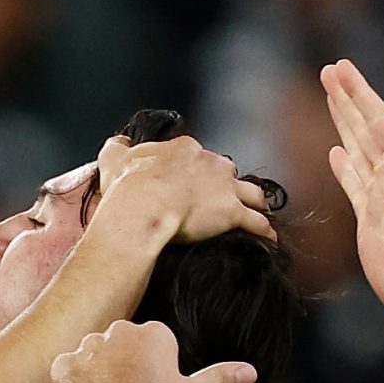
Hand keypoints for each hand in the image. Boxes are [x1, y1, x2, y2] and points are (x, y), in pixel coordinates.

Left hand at [53, 322, 259, 382]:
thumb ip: (220, 377)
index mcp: (152, 332)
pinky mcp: (64, 365)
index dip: (150, 369)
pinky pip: (65, 371)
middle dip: (122, 366)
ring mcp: (87, 346)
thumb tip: (252, 372)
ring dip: (96, 375)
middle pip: (119, 345)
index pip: (149, 343)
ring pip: (91, 356)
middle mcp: (118, 330)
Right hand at [94, 135, 277, 245]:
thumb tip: (118, 144)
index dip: (194, 170)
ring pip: (250, 192)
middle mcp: (211, 164)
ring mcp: (224, 187)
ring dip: (255, 201)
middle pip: (226, 171)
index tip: (190, 181)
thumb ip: (117, 150)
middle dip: (226, 183)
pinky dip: (263, 230)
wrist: (143, 208)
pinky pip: (256, 222)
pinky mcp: (232, 212)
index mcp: (184, 150)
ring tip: (257, 211)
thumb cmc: (129, 187)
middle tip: (221, 197)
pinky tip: (268, 238)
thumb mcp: (115, 161)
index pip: (196, 156)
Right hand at [321, 60, 383, 325]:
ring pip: (357, 148)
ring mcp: (379, 192)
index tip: (341, 69)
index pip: (375, 120)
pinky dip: (343, 165)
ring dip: (343, 123)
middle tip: (329, 71)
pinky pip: (353, 181)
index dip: (358, 93)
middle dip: (347, 99)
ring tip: (330, 99)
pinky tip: (335, 153)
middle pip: (364, 127)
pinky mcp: (369, 213)